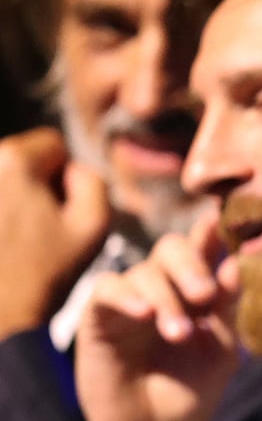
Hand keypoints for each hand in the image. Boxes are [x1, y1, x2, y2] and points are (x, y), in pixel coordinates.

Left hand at [0, 127, 109, 336]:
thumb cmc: (42, 276)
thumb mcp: (94, 227)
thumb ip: (93, 183)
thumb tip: (73, 171)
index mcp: (13, 160)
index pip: (52, 144)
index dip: (65, 177)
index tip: (60, 213)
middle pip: (19, 162)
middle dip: (33, 189)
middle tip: (38, 232)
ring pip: (1, 185)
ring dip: (10, 206)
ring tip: (12, 244)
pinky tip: (1, 250)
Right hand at [75, 209, 242, 420]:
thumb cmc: (191, 390)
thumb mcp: (221, 352)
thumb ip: (226, 309)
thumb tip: (234, 263)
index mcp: (198, 291)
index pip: (204, 248)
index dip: (211, 231)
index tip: (219, 219)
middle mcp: (165, 287)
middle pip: (172, 247)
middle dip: (191, 264)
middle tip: (205, 295)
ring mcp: (131, 300)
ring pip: (144, 271)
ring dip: (166, 298)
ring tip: (180, 334)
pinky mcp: (99, 318)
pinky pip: (106, 290)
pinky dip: (126, 296)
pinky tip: (144, 313)